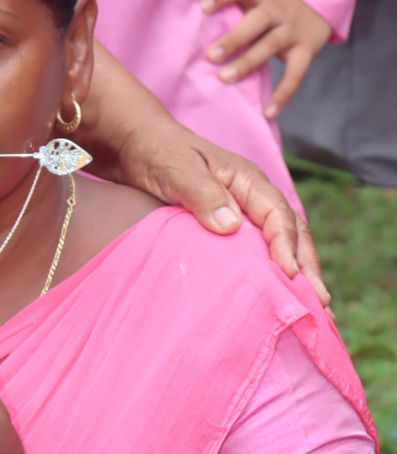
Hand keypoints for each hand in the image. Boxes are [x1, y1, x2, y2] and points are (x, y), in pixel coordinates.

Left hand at [76, 43, 328, 305]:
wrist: (133, 145)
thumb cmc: (155, 153)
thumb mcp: (176, 170)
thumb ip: (202, 194)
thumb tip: (231, 226)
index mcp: (247, 179)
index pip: (278, 215)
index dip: (286, 246)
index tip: (288, 276)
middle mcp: (250, 196)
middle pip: (291, 232)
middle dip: (308, 267)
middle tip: (321, 305)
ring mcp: (240, 211)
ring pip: (278, 243)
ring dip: (295, 274)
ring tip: (312, 308)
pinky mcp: (224, 225)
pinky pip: (254, 250)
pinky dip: (268, 272)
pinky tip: (273, 295)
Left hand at [201, 0, 331, 117]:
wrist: (318, 4)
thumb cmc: (267, 7)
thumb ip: (227, 6)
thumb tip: (182, 17)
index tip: (203, 6)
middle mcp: (276, 11)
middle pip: (257, 20)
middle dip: (234, 38)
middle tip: (210, 56)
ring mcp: (291, 31)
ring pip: (270, 45)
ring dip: (248, 62)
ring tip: (225, 78)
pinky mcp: (305, 51)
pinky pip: (295, 74)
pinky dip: (282, 95)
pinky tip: (267, 112)